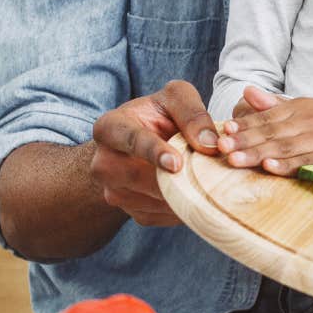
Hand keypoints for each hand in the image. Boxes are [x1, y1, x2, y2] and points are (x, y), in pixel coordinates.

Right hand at [90, 79, 221, 226]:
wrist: (145, 140)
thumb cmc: (160, 113)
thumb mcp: (176, 97)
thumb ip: (192, 113)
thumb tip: (209, 144)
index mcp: (110, 128)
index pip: (131, 141)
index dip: (154, 152)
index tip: (176, 164)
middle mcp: (103, 164)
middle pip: (140, 178)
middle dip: (175, 178)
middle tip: (209, 174)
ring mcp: (114, 192)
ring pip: (155, 200)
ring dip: (184, 192)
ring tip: (207, 178)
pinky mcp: (132, 212)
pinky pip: (163, 215)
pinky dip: (184, 205)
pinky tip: (198, 190)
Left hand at [218, 85, 312, 175]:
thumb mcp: (306, 108)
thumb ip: (274, 104)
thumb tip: (246, 92)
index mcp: (297, 110)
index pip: (265, 117)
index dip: (242, 125)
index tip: (221, 131)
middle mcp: (306, 121)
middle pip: (270, 132)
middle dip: (243, 140)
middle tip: (220, 148)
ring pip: (284, 147)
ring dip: (258, 153)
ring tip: (236, 159)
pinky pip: (308, 161)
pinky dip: (288, 165)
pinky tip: (271, 168)